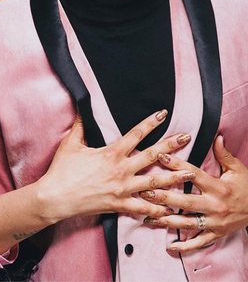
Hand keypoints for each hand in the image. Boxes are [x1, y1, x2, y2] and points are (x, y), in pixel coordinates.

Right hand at [36, 110, 194, 223]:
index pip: (136, 134)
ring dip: (174, 177)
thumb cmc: (62, 170)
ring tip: (191, 173)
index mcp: (111, 153)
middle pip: (152, 155)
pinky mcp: (119, 205)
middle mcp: (121, 170)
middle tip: (187, 138)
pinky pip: (142, 207)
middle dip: (171, 146)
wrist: (55, 197)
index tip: (163, 114)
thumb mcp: (71, 143)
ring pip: (154, 182)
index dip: (151, 122)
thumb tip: (82, 106)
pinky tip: (170, 208)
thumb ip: (80, 125)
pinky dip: (157, 208)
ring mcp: (122, 189)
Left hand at [140, 135, 247, 251]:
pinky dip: (185, 245)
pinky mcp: (217, 234)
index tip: (160, 156)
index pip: (193, 174)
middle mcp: (215, 206)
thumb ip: (224, 154)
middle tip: (145, 191)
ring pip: (187, 223)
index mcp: (219, 187)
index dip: (176, 165)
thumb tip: (217, 136)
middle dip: (164, 196)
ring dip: (167, 220)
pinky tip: (170, 245)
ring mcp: (215, 222)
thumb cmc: (247, 186)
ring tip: (149, 216)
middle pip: (186, 201)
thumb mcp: (237, 169)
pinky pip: (199, 242)